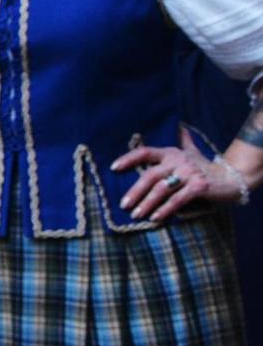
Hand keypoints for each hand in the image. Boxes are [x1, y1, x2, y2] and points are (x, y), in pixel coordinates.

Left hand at [114, 128, 233, 219]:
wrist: (232, 178)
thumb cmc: (205, 167)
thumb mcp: (192, 153)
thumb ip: (184, 142)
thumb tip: (181, 126)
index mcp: (171, 153)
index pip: (145, 152)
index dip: (128, 159)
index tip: (113, 168)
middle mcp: (178, 161)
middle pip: (150, 175)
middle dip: (135, 191)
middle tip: (124, 205)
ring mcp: (189, 173)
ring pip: (161, 189)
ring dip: (146, 204)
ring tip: (136, 215)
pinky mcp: (199, 187)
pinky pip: (177, 200)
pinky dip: (165, 210)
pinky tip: (155, 218)